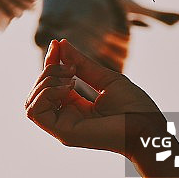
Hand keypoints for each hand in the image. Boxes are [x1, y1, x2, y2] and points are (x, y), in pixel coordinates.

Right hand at [24, 39, 164, 158]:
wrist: (147, 127)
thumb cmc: (134, 106)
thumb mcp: (104, 77)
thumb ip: (81, 64)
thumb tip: (60, 45)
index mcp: (74, 106)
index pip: (50, 83)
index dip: (50, 62)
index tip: (56, 45)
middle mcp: (65, 117)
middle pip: (37, 91)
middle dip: (49, 71)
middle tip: (72, 69)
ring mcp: (63, 126)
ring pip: (31, 102)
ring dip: (45, 83)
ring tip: (70, 79)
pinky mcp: (63, 132)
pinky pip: (36, 112)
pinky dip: (46, 94)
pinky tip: (67, 88)